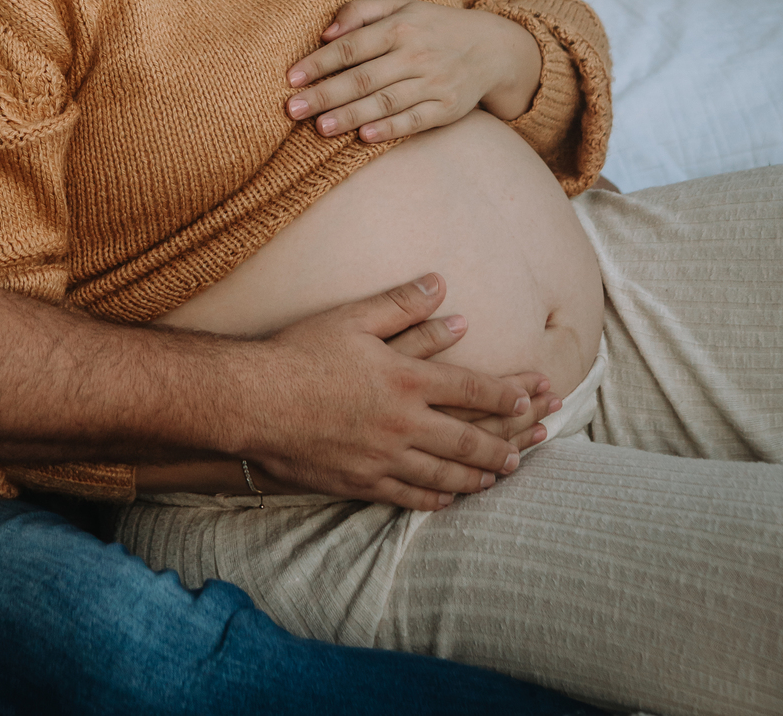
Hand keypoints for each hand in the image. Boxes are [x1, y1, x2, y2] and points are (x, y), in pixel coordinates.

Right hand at [243, 274, 535, 511]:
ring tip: (499, 475)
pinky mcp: (362, 483)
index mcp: (405, 380)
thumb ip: (400, 304)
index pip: (470, 388)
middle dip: (504, 442)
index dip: (504, 393)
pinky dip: (437, 498)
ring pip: (445, 474)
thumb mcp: (352, 317)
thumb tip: (440, 284)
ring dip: (478, 475)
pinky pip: (410, 497)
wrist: (254, 400)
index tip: (528, 397)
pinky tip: (449, 498)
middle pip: (468, 439)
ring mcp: (384, 459)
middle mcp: (403, 424)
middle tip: (527, 445)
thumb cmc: (301, 352)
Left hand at [285, 0, 541, 142]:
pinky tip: (365, 138)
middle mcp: (416, 55)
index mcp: (400, 27)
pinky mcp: (447, 108)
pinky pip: (415, 121)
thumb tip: (325, 32)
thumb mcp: (401, 6)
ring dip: (351, 116)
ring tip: (319, 127)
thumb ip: (360, 11)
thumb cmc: (433, 25)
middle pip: (363, 78)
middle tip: (292, 109)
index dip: (320, 63)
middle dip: (326, 94)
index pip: (352, 47)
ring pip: (385, 102)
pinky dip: (390, 129)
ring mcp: (433, 83)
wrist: (492, 46)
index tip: (292, 78)